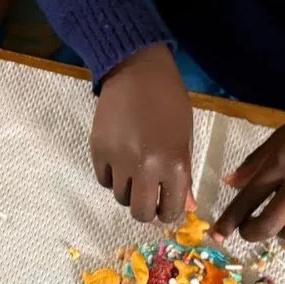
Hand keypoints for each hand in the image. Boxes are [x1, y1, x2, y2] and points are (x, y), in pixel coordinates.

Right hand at [91, 44, 193, 222]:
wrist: (136, 71)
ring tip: (134, 171)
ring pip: (120, 197)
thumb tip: (187, 206)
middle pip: (140, 212)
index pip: (170, 210)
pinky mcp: (97, 150)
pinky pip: (103, 179)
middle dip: (146, 209)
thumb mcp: (185, 138)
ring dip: (128, 190)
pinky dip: (112, 176)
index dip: (168, 212)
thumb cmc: (169, 101)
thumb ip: (184, 174)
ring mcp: (118, 159)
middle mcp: (145, 166)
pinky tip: (120, 161)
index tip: (166, 205)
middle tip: (148, 197)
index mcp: (174, 163)